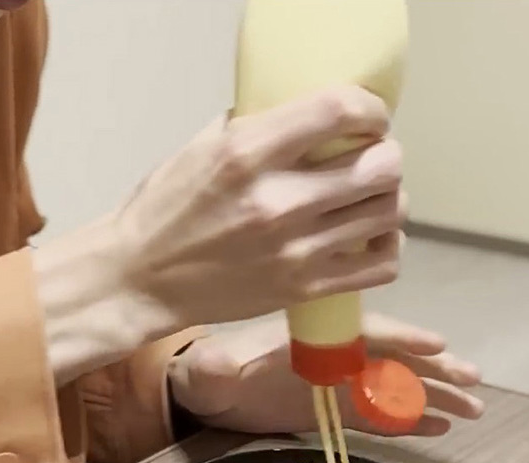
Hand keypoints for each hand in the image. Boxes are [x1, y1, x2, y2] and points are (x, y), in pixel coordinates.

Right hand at [113, 85, 406, 329]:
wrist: (139, 279)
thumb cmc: (164, 210)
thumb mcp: (200, 148)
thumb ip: (255, 124)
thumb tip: (305, 111)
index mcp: (246, 154)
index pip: (341, 111)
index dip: (370, 109)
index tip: (367, 117)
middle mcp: (276, 200)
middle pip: (382, 164)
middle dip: (384, 155)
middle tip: (367, 158)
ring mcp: (293, 249)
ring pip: (389, 211)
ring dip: (386, 198)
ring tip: (365, 197)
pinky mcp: (302, 287)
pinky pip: (383, 263)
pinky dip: (385, 246)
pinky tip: (364, 237)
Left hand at [168, 313, 483, 436]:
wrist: (202, 390)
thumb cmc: (207, 369)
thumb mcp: (211, 366)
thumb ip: (221, 364)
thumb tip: (225, 364)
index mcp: (312, 336)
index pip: (362, 332)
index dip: (399, 337)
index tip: (435, 342)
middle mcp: (332, 356)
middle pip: (391, 356)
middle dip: (432, 366)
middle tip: (472, 380)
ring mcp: (337, 383)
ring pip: (394, 386)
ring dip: (432, 395)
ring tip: (472, 408)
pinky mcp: (335, 410)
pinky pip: (378, 415)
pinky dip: (408, 420)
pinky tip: (440, 426)